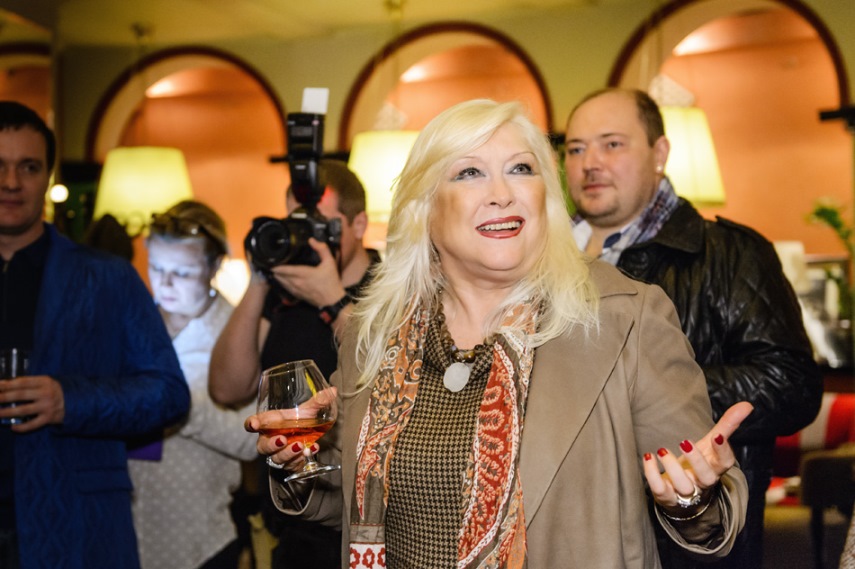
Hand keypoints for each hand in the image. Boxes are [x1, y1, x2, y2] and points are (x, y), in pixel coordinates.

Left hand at [0, 375, 65, 431]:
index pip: (22, 382)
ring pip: (24, 410)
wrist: (75, 401)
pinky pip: (33, 424)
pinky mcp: (49, 418)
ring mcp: (47, 406)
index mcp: (44, 382)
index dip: (7, 384)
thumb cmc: (53, 391)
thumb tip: (5, 385)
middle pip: (20, 395)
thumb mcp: (45, 383)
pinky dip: (22, 427)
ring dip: (8, 412)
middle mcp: (46, 393)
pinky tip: (13, 427)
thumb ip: (29, 383)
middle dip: (4, 397)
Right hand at [245, 386, 336, 470]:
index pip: (253, 424)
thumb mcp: (307, 412)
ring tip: (301, 446)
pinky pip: (292, 465)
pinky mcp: (289, 464)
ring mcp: (278, 454)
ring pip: (277, 458)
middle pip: (263, 446)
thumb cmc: (298, 423)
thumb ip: (317, 402)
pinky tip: (312, 450)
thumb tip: (333, 390)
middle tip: (282, 440)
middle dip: (272, 445)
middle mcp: (270, 440)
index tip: (254, 424)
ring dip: (288, 453)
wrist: (306, 441)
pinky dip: (301, 459)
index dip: (251, 424)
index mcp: (269, 424)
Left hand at [268, 238, 345, 307]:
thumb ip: (322, 249)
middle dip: (275, 271)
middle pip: (281, 277)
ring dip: (277, 278)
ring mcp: (297, 290)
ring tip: (274, 272)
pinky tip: (282, 282)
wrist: (333, 301)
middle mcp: (298, 282)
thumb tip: (312, 240)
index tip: (271, 262)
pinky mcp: (299, 296)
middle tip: (270, 265)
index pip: (286, 269)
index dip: (277, 266)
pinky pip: (287, 290)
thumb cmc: (331, 282)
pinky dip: (283, 285)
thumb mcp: (330, 263)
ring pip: (283, 284)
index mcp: (304, 274)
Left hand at [643, 401, 752, 516]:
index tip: (717, 436)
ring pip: (683, 486)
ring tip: (662, 450)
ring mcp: (685, 492)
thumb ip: (727, 425)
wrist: (681, 493)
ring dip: (672, 468)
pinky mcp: (667, 497)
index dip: (723, 450)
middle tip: (684, 441)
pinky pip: (660, 490)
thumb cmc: (699, 463)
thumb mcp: (710, 444)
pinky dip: (652, 475)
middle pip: (706, 477)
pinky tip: (648, 457)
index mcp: (715, 468)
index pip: (726, 463)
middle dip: (697, 461)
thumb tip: (747, 405)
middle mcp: (702, 482)